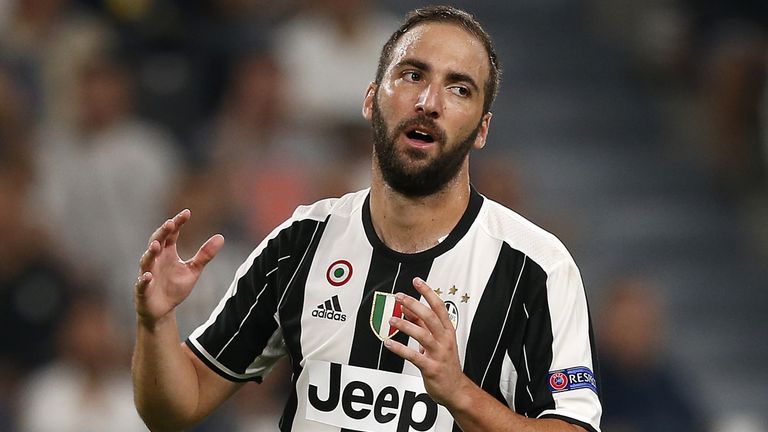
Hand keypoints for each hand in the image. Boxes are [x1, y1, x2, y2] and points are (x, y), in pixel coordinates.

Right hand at [134, 209, 223, 325]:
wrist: (163, 309)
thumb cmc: (175, 287)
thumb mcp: (193, 270)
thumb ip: (205, 254)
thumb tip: (221, 237)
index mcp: (167, 252)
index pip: (171, 234)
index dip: (177, 223)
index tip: (187, 212)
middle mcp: (156, 260)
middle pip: (156, 241)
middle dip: (162, 233)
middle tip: (170, 223)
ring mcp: (147, 274)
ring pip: (146, 260)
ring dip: (150, 253)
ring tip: (156, 245)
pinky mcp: (143, 290)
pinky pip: (141, 284)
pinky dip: (144, 279)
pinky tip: (148, 276)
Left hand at [383, 277, 472, 407]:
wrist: (456, 389)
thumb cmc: (446, 363)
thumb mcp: (437, 340)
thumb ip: (423, 325)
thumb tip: (407, 309)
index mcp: (448, 331)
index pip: (439, 307)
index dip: (428, 292)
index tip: (417, 281)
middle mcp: (444, 340)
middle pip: (430, 317)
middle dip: (414, 304)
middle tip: (399, 297)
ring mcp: (438, 354)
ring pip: (422, 334)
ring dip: (405, 325)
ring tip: (392, 319)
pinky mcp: (431, 367)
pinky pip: (413, 356)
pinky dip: (400, 348)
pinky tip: (388, 343)